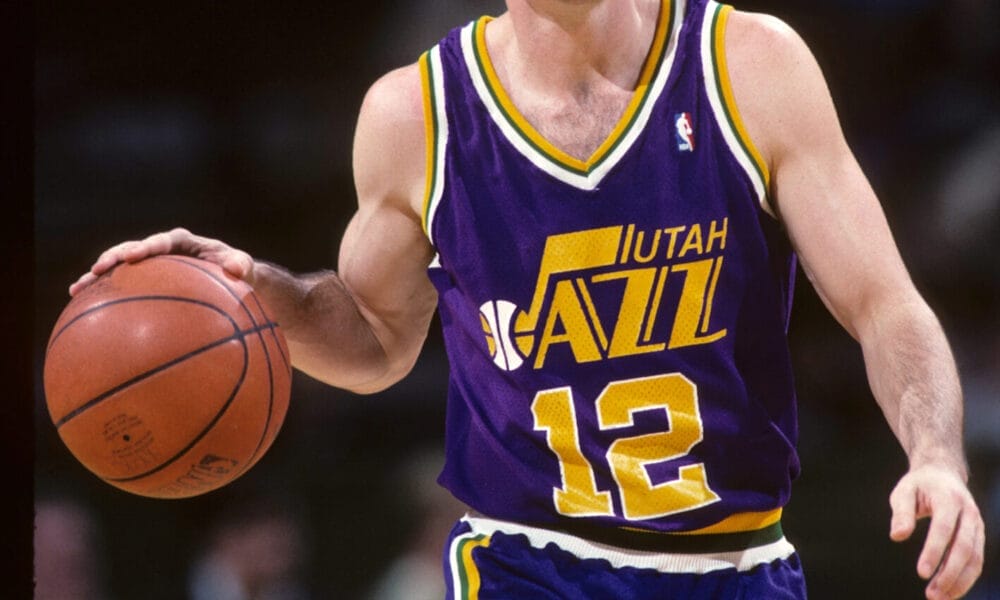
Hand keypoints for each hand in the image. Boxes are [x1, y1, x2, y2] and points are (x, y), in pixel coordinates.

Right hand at [69, 227, 255, 295]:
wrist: (231, 278)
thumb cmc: (237, 270)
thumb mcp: (243, 266)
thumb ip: (241, 264)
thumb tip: (237, 269)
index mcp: (182, 241)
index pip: (161, 241)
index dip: (146, 247)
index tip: (133, 256)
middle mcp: (162, 249)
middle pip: (132, 250)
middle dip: (113, 258)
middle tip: (97, 269)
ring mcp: (151, 266)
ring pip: (119, 268)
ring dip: (98, 276)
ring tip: (77, 289)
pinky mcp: (145, 281)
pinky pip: (122, 286)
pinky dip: (103, 294)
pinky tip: (83, 309)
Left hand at [889, 464, 984, 598]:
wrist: (943, 474)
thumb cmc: (919, 485)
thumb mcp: (904, 492)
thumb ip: (901, 513)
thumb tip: (897, 536)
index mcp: (949, 498)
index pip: (943, 528)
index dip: (934, 551)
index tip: (921, 572)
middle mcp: (968, 512)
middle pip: (963, 547)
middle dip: (949, 573)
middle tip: (932, 594)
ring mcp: (977, 524)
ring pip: (975, 557)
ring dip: (959, 581)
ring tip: (939, 598)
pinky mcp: (978, 535)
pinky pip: (976, 559)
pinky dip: (965, 577)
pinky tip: (950, 592)